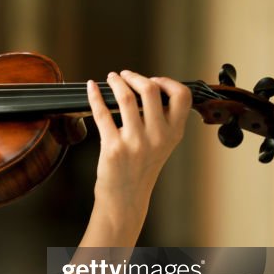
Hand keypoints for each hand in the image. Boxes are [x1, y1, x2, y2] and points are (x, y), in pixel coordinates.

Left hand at [87, 70, 190, 232]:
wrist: (125, 198)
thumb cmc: (140, 168)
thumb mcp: (162, 145)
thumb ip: (161, 120)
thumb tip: (147, 87)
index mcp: (173, 133)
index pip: (182, 96)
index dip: (167, 82)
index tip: (153, 80)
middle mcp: (158, 137)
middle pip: (151, 90)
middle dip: (135, 77)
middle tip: (125, 75)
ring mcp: (136, 142)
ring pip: (126, 98)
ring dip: (116, 82)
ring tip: (111, 79)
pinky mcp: (114, 147)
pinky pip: (102, 113)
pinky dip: (94, 96)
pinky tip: (91, 88)